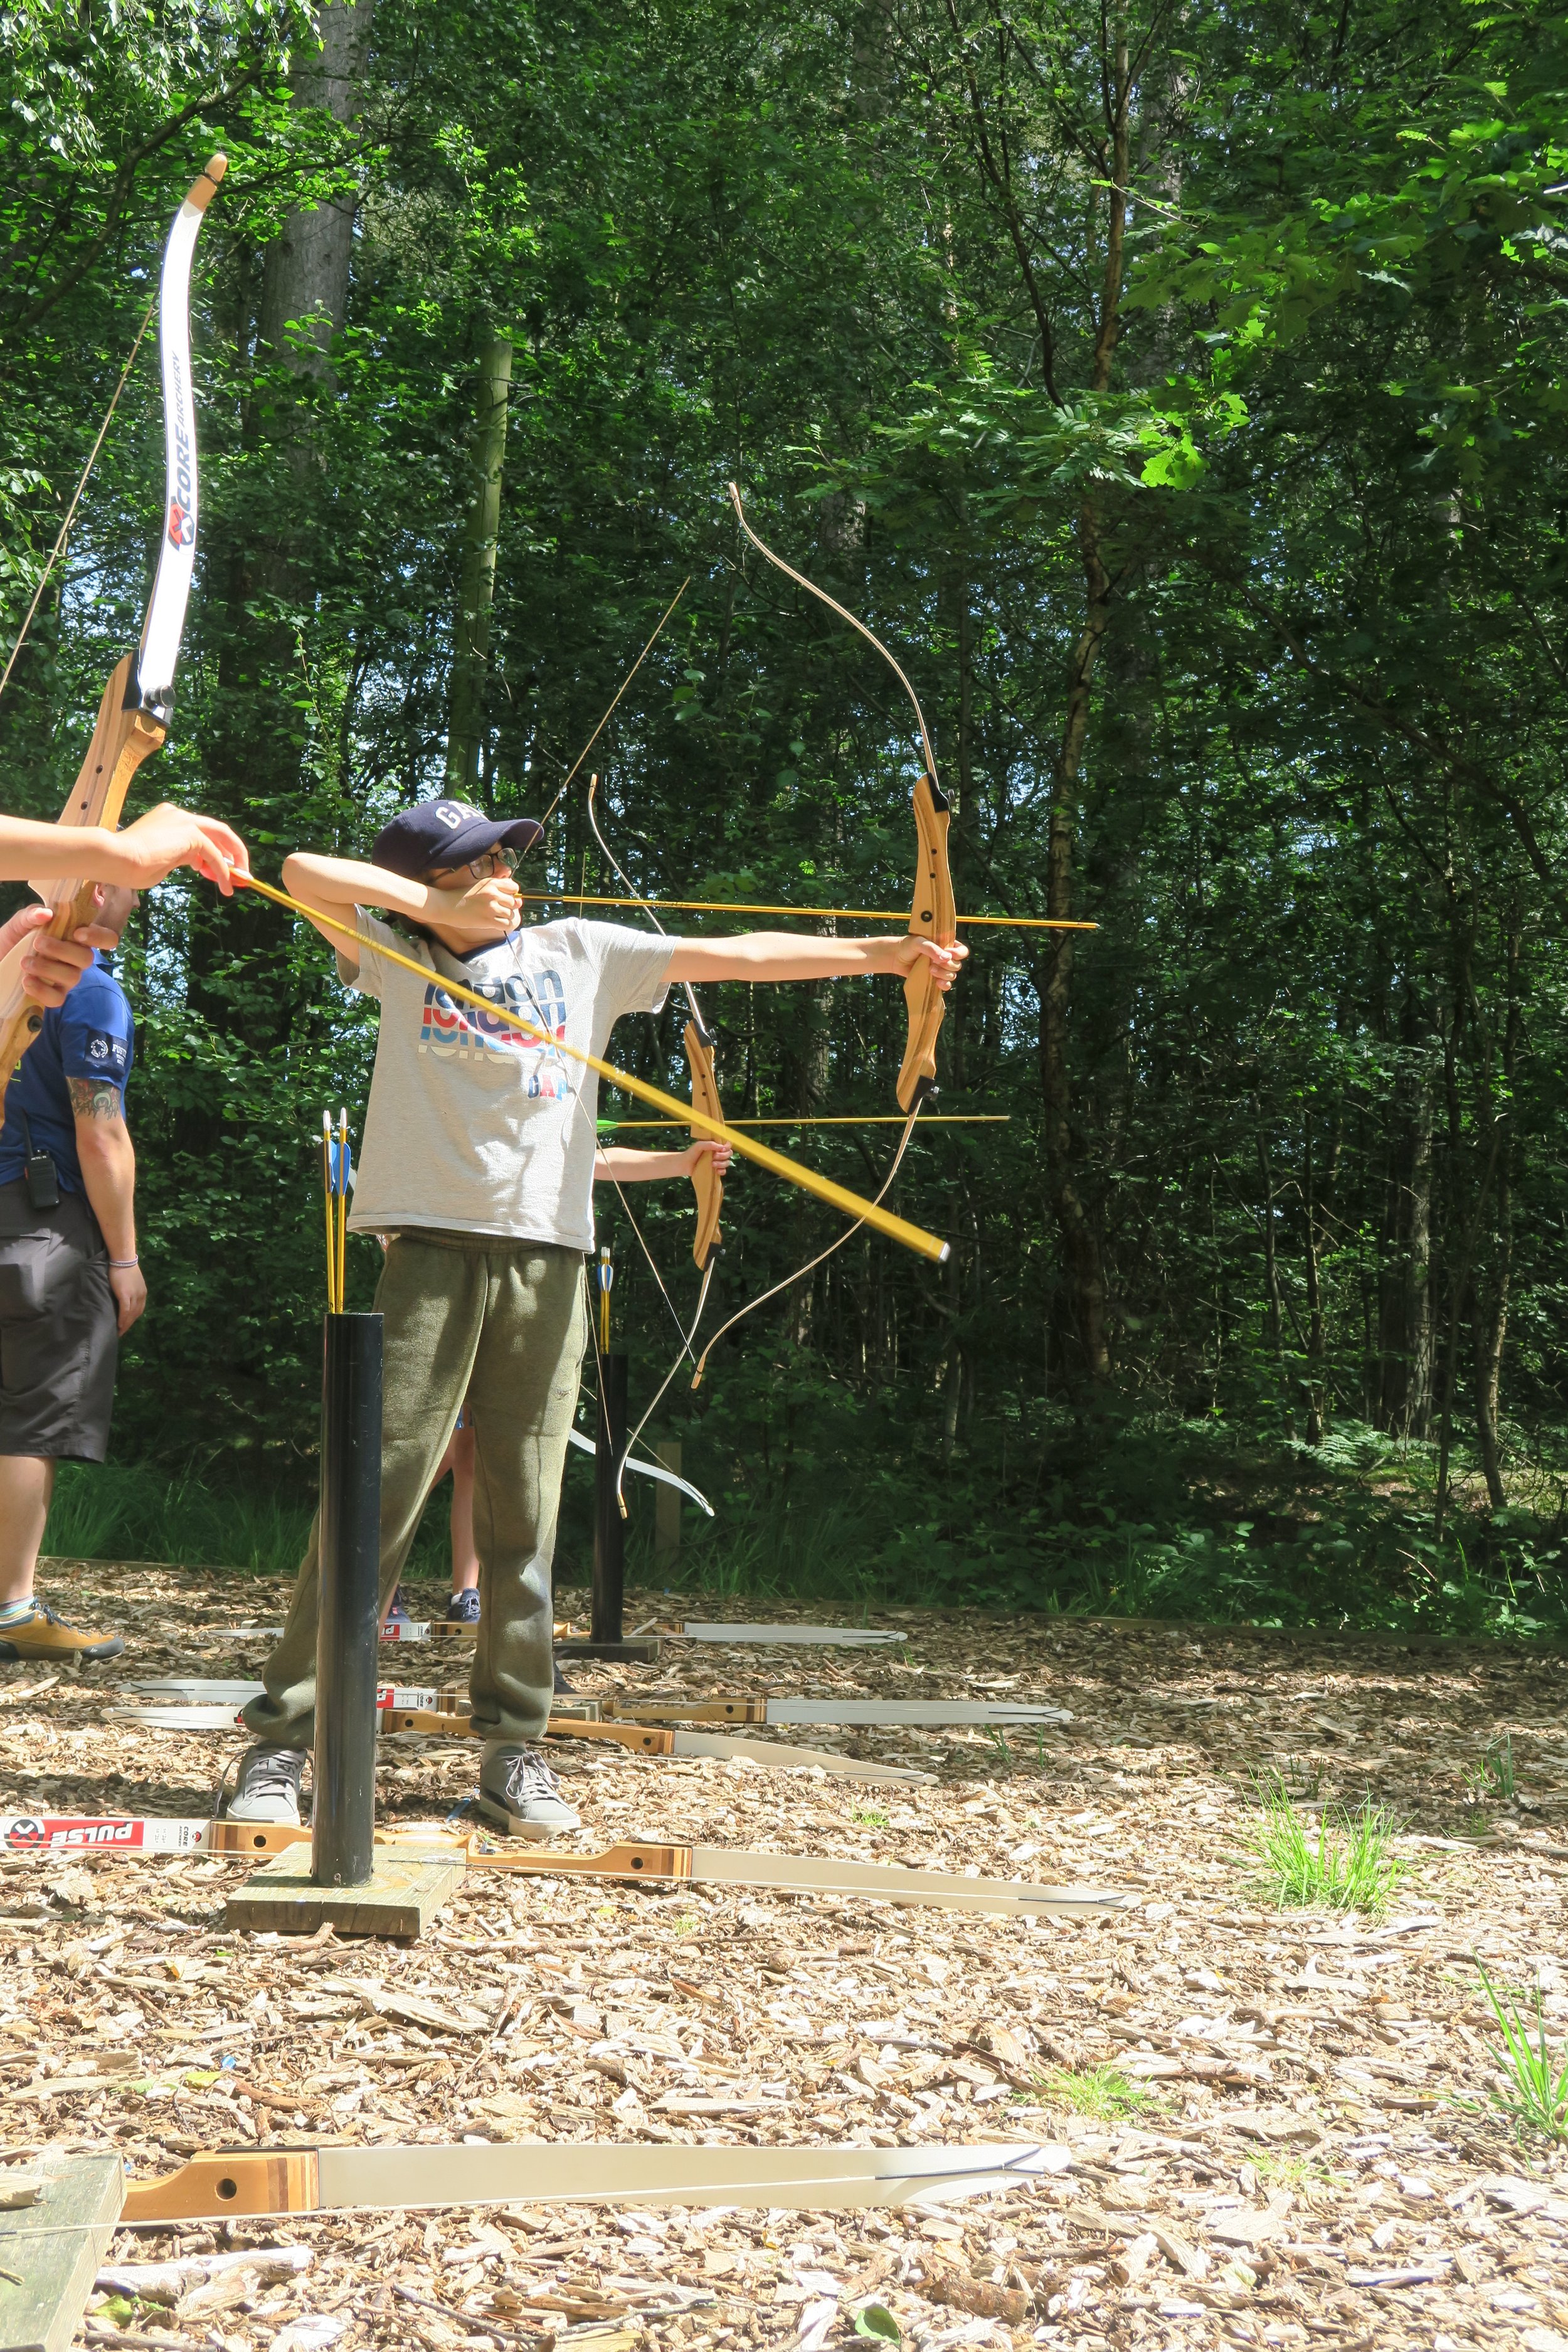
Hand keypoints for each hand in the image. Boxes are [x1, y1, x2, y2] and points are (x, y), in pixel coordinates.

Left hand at [0, 907, 115, 1006]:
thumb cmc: (11, 941)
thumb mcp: (18, 924)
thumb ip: (31, 915)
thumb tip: (47, 913)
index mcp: (73, 937)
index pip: (105, 938)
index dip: (99, 936)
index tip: (78, 933)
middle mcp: (75, 959)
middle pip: (88, 959)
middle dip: (63, 950)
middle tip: (38, 943)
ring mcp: (66, 979)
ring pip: (73, 978)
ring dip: (48, 968)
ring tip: (25, 962)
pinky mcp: (52, 995)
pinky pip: (57, 999)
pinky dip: (42, 990)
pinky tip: (27, 981)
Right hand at [108, 1261, 147, 1333]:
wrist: (122, 1258)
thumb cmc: (123, 1267)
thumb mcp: (130, 1281)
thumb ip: (129, 1290)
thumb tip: (123, 1298)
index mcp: (142, 1292)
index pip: (139, 1309)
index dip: (133, 1318)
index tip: (127, 1325)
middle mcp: (141, 1295)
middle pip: (136, 1314)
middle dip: (129, 1324)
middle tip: (122, 1332)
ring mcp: (134, 1295)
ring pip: (131, 1314)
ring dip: (125, 1324)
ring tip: (119, 1332)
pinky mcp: (125, 1295)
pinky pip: (125, 1311)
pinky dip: (122, 1319)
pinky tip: (119, 1325)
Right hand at [116, 806, 250, 892]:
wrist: (114, 858)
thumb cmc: (127, 865)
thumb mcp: (160, 860)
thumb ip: (179, 857)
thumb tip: (195, 862)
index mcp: (168, 818)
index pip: (200, 831)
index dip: (214, 850)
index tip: (220, 869)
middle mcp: (178, 815)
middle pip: (217, 829)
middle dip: (232, 850)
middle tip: (240, 871)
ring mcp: (184, 821)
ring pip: (220, 838)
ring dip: (232, 861)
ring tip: (237, 882)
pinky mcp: (190, 834)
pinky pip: (214, 855)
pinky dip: (223, 871)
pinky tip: (226, 886)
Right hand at [428, 871, 521, 937]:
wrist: (447, 905)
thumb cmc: (462, 896)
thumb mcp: (480, 886)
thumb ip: (497, 888)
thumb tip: (518, 898)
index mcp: (492, 882)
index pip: (514, 887)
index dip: (511, 893)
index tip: (504, 898)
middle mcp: (494, 894)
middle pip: (514, 902)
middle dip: (509, 906)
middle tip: (498, 909)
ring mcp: (491, 907)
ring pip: (511, 914)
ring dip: (506, 917)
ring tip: (496, 916)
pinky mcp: (488, 920)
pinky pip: (507, 924)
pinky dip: (506, 925)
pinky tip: (499, 924)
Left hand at [681, 1138, 733, 1177]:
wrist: (685, 1164)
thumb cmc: (691, 1153)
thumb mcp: (699, 1145)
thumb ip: (710, 1144)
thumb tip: (722, 1147)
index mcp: (715, 1146)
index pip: (727, 1144)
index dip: (727, 1146)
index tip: (722, 1149)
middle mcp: (718, 1153)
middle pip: (729, 1153)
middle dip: (723, 1155)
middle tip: (714, 1156)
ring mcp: (717, 1162)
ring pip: (727, 1162)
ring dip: (722, 1163)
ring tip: (712, 1164)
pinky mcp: (715, 1171)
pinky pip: (724, 1171)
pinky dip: (722, 1171)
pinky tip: (717, 1171)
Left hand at [890, 934, 967, 990]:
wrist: (895, 958)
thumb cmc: (907, 946)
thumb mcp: (918, 942)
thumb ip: (932, 948)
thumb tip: (946, 958)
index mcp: (946, 945)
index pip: (962, 951)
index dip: (958, 954)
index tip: (948, 952)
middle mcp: (946, 957)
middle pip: (958, 965)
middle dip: (947, 966)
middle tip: (933, 963)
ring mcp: (941, 969)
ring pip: (952, 975)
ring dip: (943, 975)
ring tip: (930, 970)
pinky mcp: (935, 979)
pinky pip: (946, 985)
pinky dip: (944, 985)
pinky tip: (937, 983)